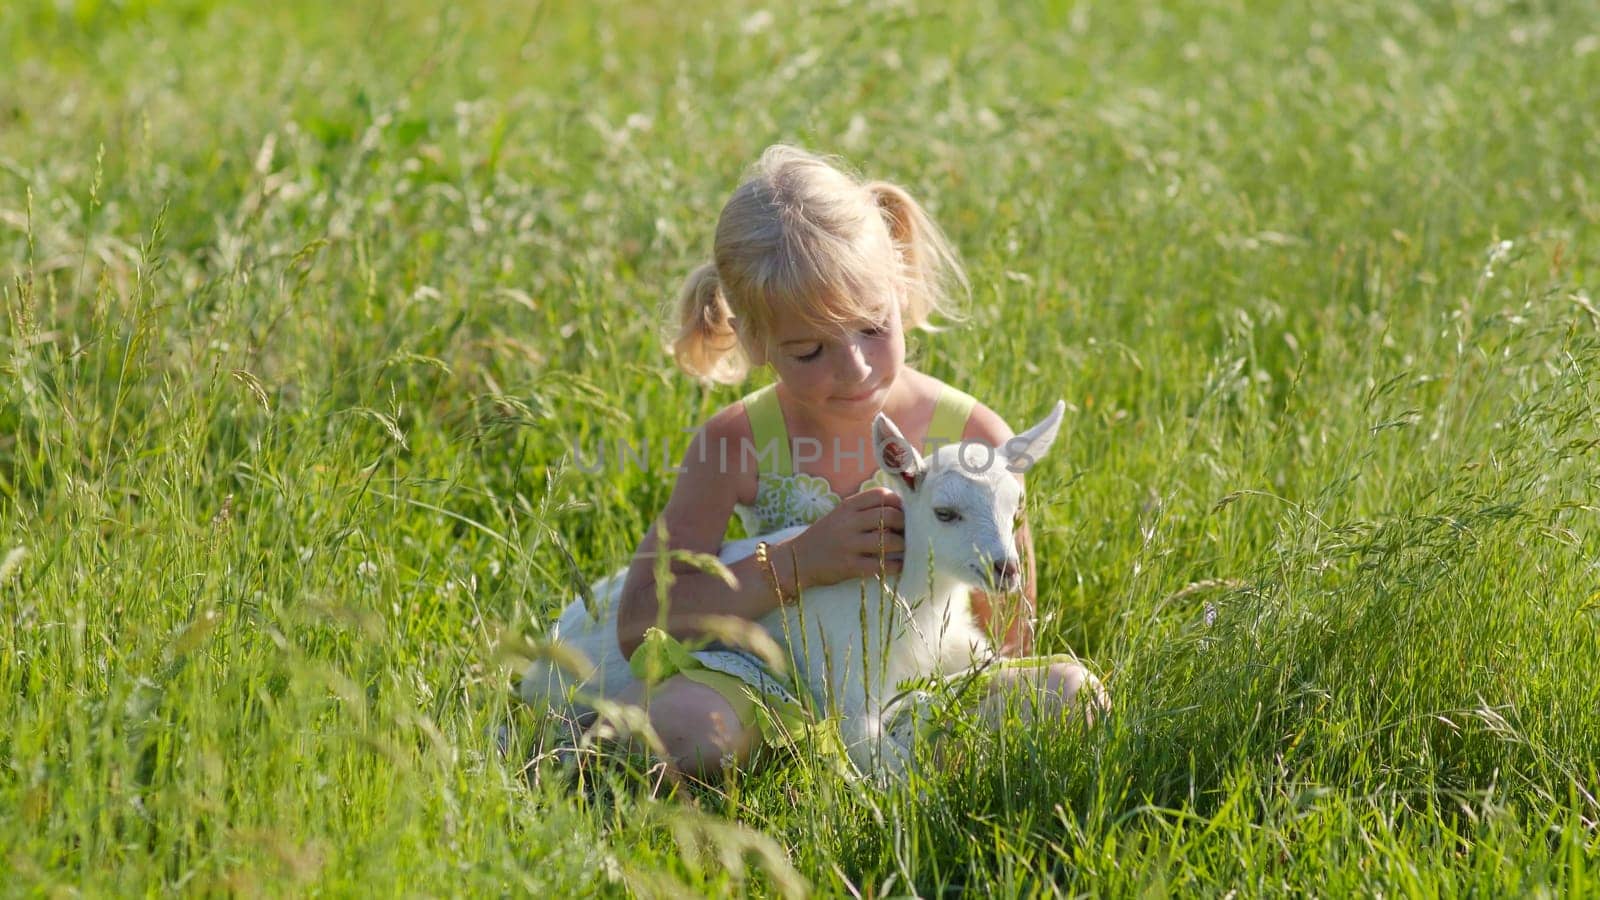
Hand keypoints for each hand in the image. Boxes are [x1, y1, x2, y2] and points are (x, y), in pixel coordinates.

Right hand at [779, 487, 904, 587]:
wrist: (796, 560)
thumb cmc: (825, 537)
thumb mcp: (840, 516)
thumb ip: (864, 511)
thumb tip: (902, 512)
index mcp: (847, 506)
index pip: (880, 495)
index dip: (898, 502)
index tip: (905, 513)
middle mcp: (848, 522)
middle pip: (889, 516)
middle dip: (905, 525)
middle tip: (911, 533)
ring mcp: (848, 545)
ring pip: (888, 540)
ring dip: (904, 545)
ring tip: (907, 549)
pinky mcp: (849, 566)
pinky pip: (880, 565)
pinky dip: (895, 566)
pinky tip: (900, 566)